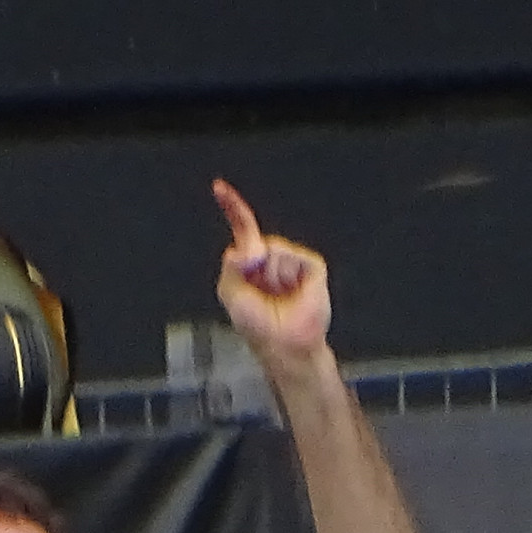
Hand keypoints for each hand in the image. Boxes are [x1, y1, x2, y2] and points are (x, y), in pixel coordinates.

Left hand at [212, 179, 330, 362]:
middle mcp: (271, 260)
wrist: (284, 343)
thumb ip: (230, 268)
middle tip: (259, 290)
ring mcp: (292, 263)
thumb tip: (243, 249)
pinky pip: (295, 256)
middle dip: (253, 261)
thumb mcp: (231, 295)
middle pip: (257, 241)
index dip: (232, 209)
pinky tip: (292, 291)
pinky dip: (289, 272)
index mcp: (250, 265)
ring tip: (278, 296)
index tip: (219, 189)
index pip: (242, 230)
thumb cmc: (259, 327)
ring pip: (275, 249)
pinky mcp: (311, 267)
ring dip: (271, 274)